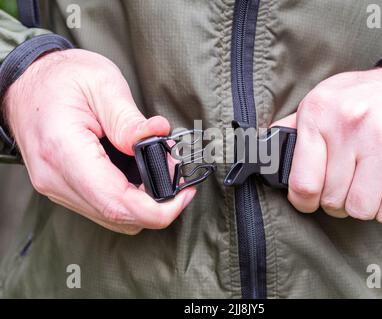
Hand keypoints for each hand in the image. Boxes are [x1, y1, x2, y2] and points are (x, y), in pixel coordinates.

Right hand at [4, 49, 195, 233]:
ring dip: (143, 202)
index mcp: (64, 152)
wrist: (27, 83)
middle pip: (117, 216)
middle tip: (174, 172)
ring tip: (159, 169)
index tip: (184, 195)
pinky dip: (128, 199)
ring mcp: (57, 187)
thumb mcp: (102, 85)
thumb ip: (130, 120)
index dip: (159, 209)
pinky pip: (102, 208)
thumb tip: (160, 137)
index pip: (117, 203)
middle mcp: (56, 179)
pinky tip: (141, 175)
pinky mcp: (63, 187)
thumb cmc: (62, 78)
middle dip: (157, 203)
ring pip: (112, 218)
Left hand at [274, 65, 381, 222]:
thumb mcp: (322, 99)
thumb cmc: (363, 98)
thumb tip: (263, 152)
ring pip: (359, 209)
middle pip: (330, 199)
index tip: (307, 200)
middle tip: (340, 186)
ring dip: (358, 205)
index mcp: (320, 113)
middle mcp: (351, 125)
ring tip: (361, 186)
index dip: (302, 201)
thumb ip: (293, 128)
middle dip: (333, 200)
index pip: (302, 182)